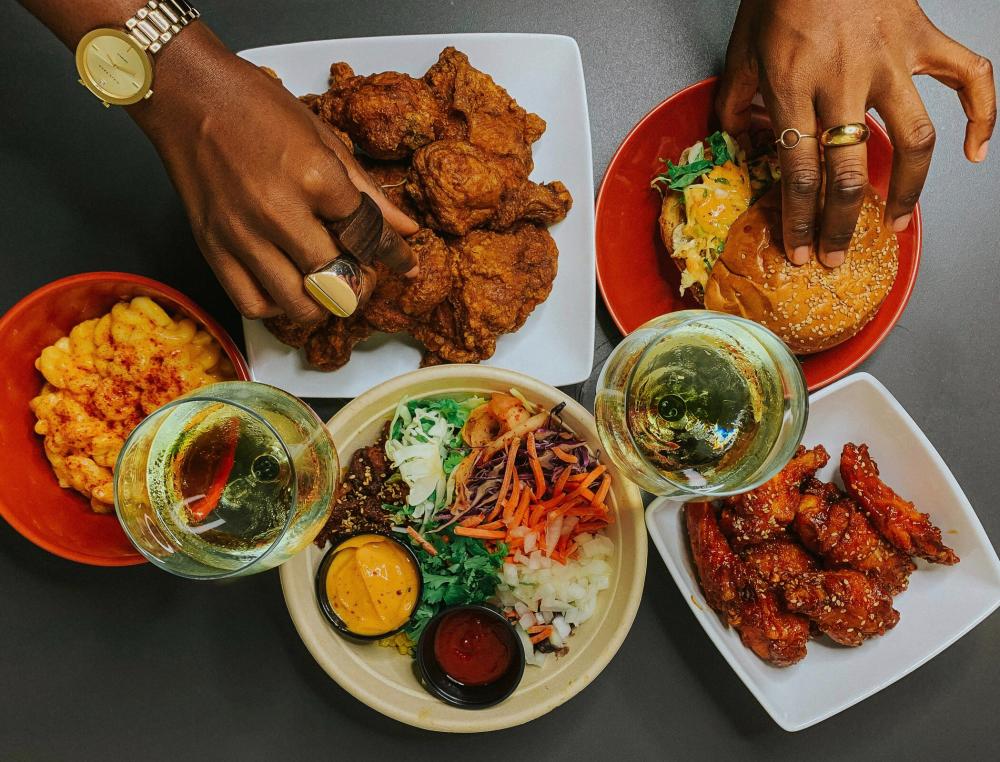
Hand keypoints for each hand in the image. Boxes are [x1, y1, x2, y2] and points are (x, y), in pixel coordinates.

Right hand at [131, 26, 417, 321]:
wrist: (186, 94)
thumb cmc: (255, 106)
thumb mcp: (324, 137)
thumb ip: (367, 190)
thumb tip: (405, 228)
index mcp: (313, 177)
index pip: (367, 236)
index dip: (393, 257)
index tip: (404, 266)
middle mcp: (278, 212)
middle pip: (336, 281)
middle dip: (359, 285)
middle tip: (362, 274)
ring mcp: (242, 235)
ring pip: (298, 305)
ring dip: (322, 304)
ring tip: (327, 286)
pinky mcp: (212, 248)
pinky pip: (253, 304)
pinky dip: (277, 308)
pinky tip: (287, 287)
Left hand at [717, 0, 994, 266]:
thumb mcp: (741, 50)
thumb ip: (733, 103)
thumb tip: (737, 144)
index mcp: (793, 85)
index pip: (798, 172)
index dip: (799, 221)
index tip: (799, 250)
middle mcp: (844, 80)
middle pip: (848, 171)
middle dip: (840, 224)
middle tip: (835, 255)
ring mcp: (892, 59)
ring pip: (913, 140)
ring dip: (907, 191)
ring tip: (895, 222)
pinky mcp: (925, 38)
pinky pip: (971, 77)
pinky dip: (984, 114)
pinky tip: (975, 152)